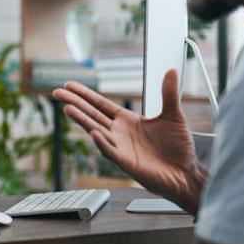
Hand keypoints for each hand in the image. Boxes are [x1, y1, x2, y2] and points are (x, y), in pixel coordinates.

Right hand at [53, 69, 206, 213]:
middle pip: (91, 114)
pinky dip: (101, 143)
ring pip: (96, 130)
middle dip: (74, 102)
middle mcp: (118, 133)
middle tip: (57, 92)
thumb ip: (168, 93)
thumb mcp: (173, 115)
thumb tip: (171, 70)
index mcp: (127, 120)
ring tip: (68, 108)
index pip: (100, 104)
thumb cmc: (178, 147)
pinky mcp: (126, 163)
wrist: (186, 173)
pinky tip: (93, 133)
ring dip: (82, 120)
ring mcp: (120, 147)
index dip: (85, 94)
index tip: (69, 85)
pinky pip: (110, 151)